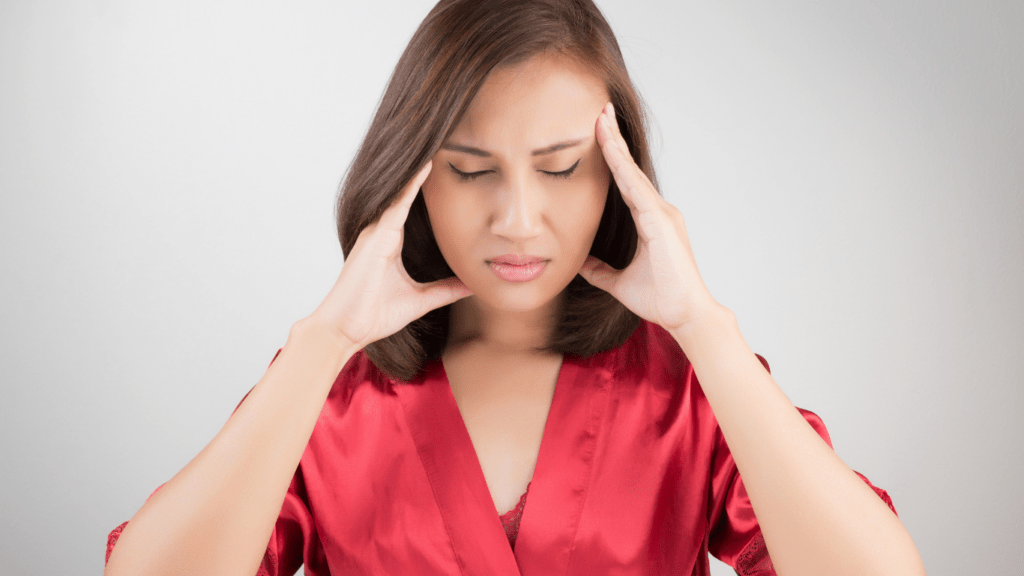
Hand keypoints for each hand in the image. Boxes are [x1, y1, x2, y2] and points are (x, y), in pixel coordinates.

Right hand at [301, 160, 473, 349]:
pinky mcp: (375, 237)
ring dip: (419, 171)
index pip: (412, 208)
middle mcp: (382, 231)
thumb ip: (445, 290)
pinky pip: (395, 205)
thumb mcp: (421, 301)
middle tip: (444, 143)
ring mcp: (376, 232)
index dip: (427, 188)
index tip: (447, 168)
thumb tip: (471, 286)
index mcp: (391, 243)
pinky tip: (425, 167)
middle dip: (423, 171)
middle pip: (406, 194)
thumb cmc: (374, 314)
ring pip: (401, 193)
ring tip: (438, 144)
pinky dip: (410, 186)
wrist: (346, 329)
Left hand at [577, 102, 720, 333]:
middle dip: (614, 140)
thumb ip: (599, 270)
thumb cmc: (660, 299)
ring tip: (600, 119)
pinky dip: (623, 167)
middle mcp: (659, 211)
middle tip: (599, 111)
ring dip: (616, 145)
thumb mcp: (618, 282)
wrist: (686, 315)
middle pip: (629, 169)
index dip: (612, 156)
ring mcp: (662, 213)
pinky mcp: (661, 221)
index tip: (598, 132)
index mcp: (651, 221)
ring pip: (632, 173)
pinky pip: (637, 188)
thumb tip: (579, 262)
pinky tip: (610, 148)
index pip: (625, 182)